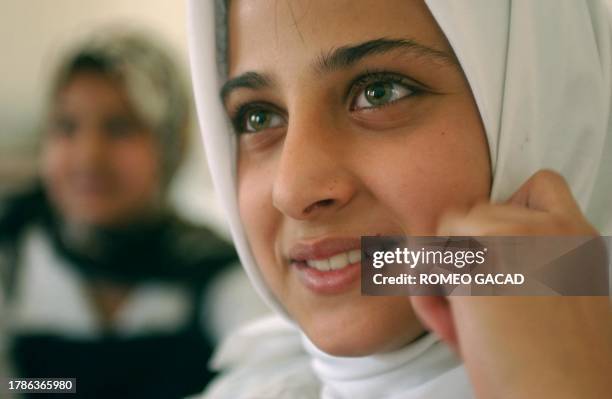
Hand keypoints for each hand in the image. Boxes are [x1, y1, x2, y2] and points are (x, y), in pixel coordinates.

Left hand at [410, 170, 611, 398]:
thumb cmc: (552, 367)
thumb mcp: (554, 300)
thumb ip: (521, 261)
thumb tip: (457, 241)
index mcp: (577, 239)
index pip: (541, 186)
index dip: (510, 211)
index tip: (496, 249)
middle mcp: (552, 228)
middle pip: (477, 210)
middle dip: (465, 250)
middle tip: (470, 299)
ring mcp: (517, 236)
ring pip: (449, 224)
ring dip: (444, 265)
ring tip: (461, 313)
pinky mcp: (482, 256)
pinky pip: (426, 253)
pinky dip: (425, 283)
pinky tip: (450, 321)